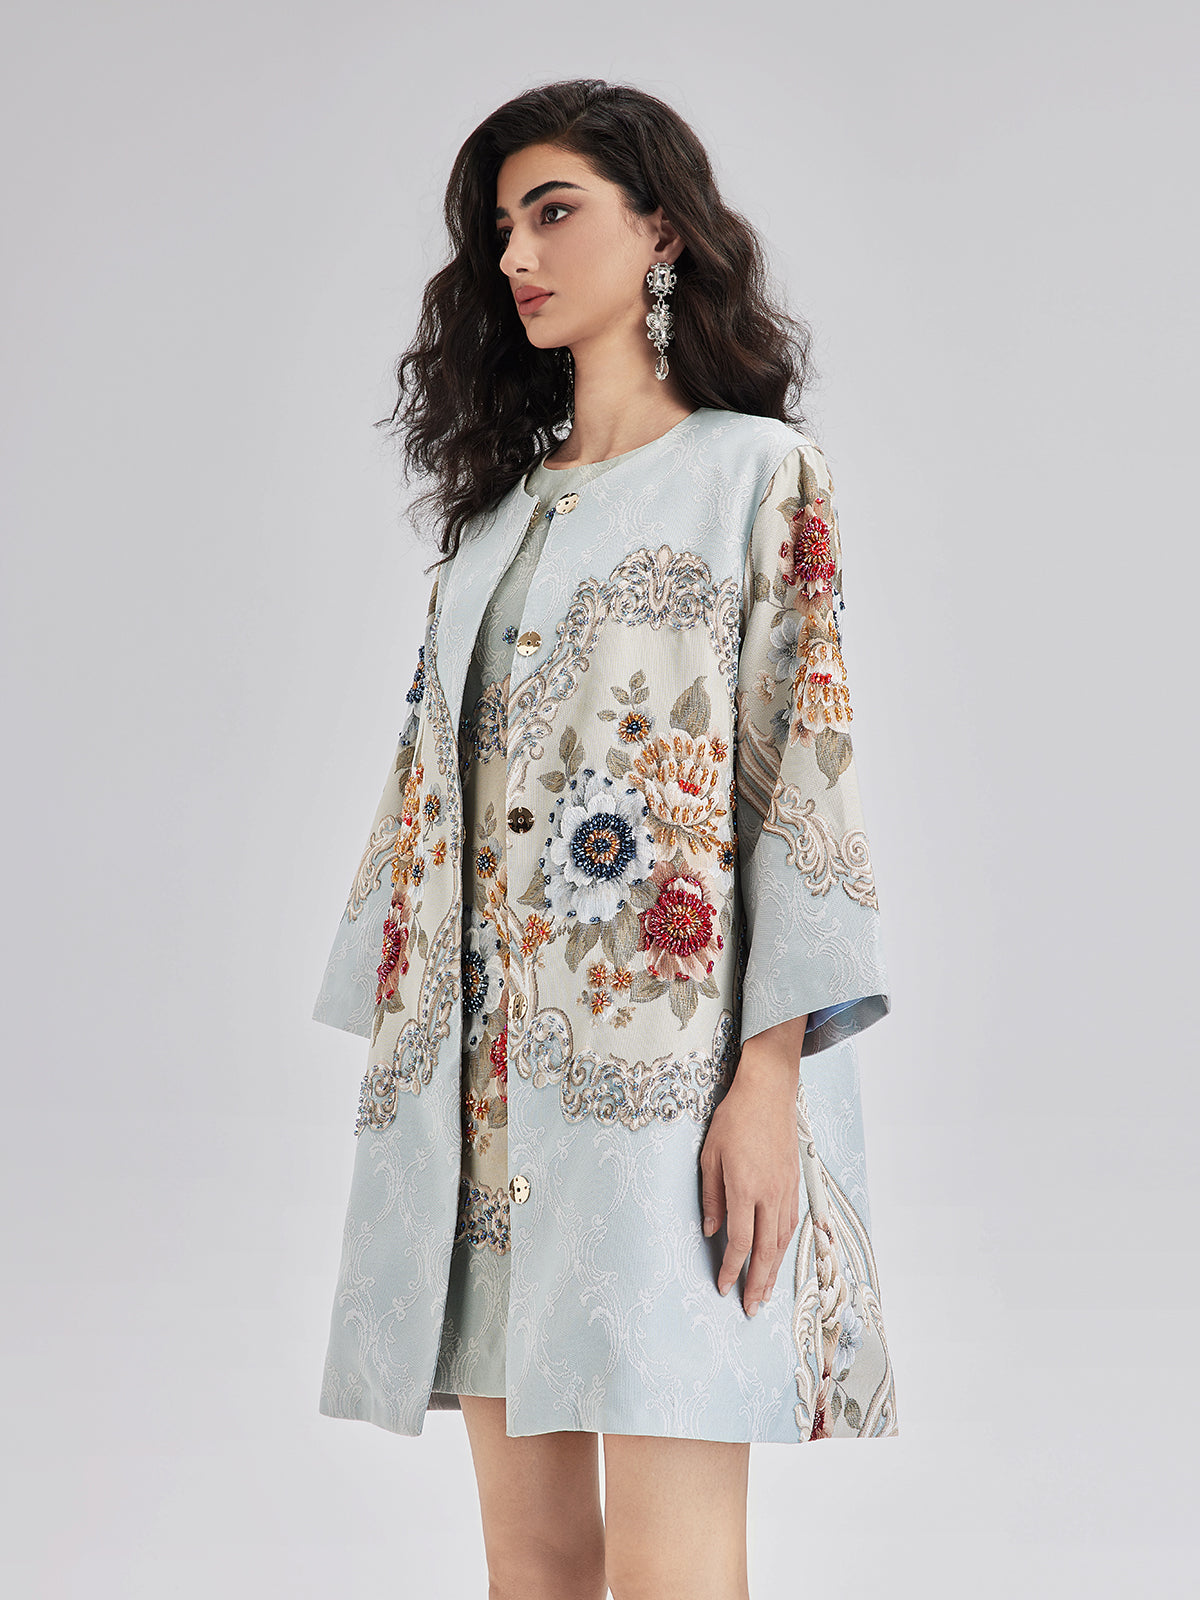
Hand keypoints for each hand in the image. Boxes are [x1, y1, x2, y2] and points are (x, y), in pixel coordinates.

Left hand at [699, 1016, 806, 1315]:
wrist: (769, 1092)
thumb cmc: (734, 1120)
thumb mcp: (710, 1155)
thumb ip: (711, 1197)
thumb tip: (710, 1231)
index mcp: (744, 1188)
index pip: (740, 1242)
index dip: (731, 1269)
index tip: (722, 1286)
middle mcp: (769, 1194)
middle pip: (765, 1251)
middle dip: (757, 1284)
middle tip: (750, 1310)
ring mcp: (786, 1190)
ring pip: (782, 1241)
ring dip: (773, 1272)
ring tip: (765, 1294)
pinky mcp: (794, 1183)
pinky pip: (791, 1224)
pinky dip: (784, 1247)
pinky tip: (777, 1258)